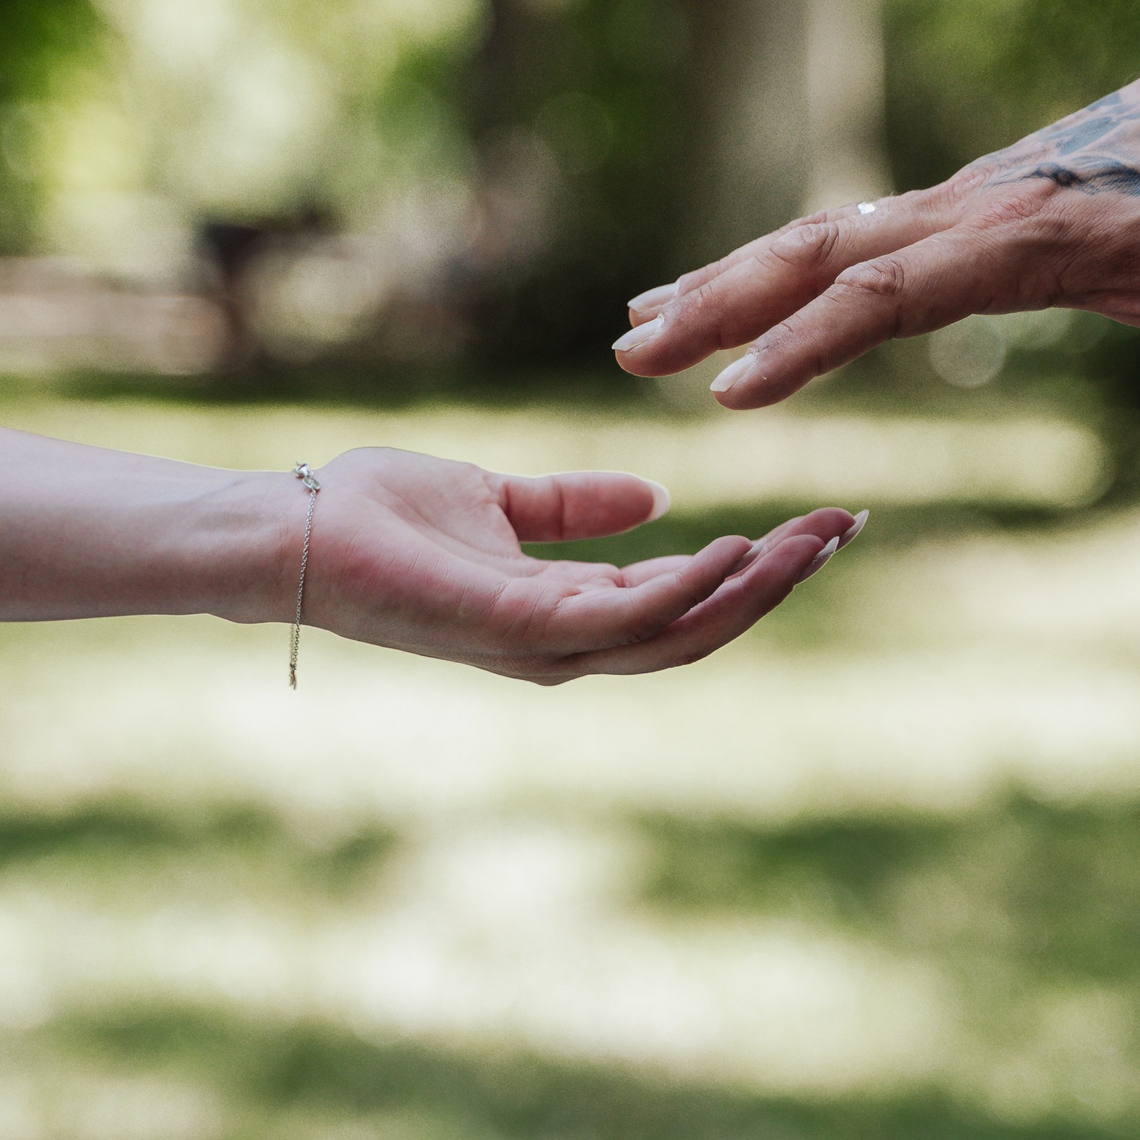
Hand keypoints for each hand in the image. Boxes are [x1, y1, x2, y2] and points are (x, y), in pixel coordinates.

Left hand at [296, 448, 863, 683]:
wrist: (295, 531)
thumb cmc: (376, 515)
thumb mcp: (497, 498)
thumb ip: (571, 506)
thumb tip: (652, 495)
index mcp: (565, 611)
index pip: (685, 597)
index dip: (756, 565)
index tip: (821, 522)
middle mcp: (564, 643)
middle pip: (700, 626)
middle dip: (778, 581)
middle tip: (844, 529)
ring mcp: (543, 645)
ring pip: (678, 632)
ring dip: (753, 588)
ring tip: (813, 536)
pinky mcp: (517, 629)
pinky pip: (623, 616)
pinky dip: (685, 588)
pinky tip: (732, 547)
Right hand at [611, 30, 1139, 530]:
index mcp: (1022, 237)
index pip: (891, 296)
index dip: (807, 344)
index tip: (732, 393)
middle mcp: (966, 209)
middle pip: (818, 251)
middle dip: (720, 301)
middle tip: (633, 354)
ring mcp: (949, 200)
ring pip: (813, 234)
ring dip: (722, 279)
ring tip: (636, 329)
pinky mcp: (947, 204)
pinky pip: (837, 232)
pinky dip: (764, 261)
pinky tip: (712, 291)